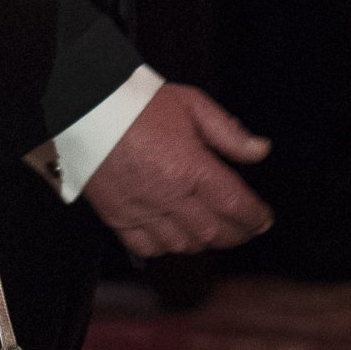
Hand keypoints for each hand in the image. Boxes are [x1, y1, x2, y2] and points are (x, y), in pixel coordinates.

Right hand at [82, 83, 272, 257]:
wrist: (87, 106)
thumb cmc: (139, 102)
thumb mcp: (192, 104)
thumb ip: (228, 132)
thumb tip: (260, 151)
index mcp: (190, 166)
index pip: (235, 205)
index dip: (255, 217)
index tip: (263, 219)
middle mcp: (168, 194)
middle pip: (213, 232)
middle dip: (236, 234)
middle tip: (244, 228)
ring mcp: (140, 208)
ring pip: (182, 244)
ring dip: (202, 241)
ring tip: (210, 230)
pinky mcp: (116, 215)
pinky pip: (147, 247)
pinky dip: (165, 246)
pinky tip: (173, 235)